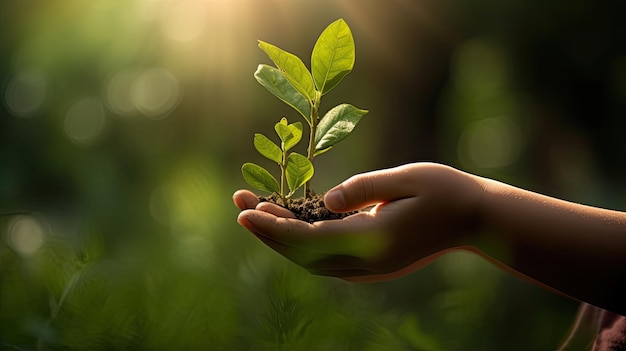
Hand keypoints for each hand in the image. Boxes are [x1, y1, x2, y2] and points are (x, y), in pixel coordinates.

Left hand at [233, 163, 484, 281]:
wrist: (475, 219)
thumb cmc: (446, 190)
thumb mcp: (407, 177)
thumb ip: (365, 189)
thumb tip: (327, 199)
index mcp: (375, 240)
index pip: (311, 240)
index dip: (274, 228)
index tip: (246, 212)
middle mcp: (367, 262)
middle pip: (304, 255)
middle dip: (268, 233)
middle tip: (239, 206)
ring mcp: (370, 268)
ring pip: (312, 260)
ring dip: (281, 239)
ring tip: (255, 212)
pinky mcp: (372, 264)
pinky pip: (326, 258)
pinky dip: (301, 243)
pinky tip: (288, 224)